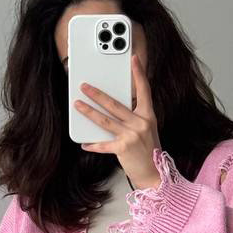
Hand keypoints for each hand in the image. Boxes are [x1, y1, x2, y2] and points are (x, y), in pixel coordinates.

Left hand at [74, 53, 161, 188]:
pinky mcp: (123, 148)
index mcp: (148, 116)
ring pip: (105, 120)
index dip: (139, 74)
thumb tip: (113, 110)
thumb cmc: (149, 152)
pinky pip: (104, 144)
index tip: (134, 59)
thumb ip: (133, 118)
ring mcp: (131, 135)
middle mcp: (140, 123)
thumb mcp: (146, 130)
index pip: (144, 90)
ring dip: (89, 112)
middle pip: (115, 104)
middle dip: (97, 94)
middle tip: (85, 86)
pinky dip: (93, 144)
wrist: (155, 174)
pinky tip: (84, 143)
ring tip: (78, 105)